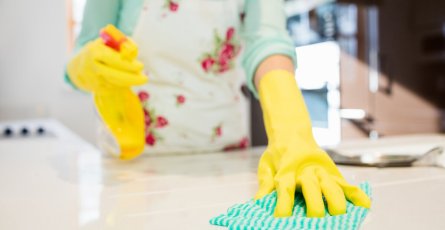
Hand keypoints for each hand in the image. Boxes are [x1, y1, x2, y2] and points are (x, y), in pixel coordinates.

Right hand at [67, 34, 146, 91]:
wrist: (81, 67)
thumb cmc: (101, 50)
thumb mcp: (109, 42)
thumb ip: (123, 43)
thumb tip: (134, 50)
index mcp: (94, 52)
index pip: (112, 59)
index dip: (127, 64)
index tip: (141, 66)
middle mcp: (93, 67)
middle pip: (114, 75)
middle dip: (131, 78)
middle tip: (145, 78)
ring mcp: (94, 80)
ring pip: (116, 83)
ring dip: (130, 81)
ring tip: (140, 78)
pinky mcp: (98, 89)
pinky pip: (115, 87)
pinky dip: (124, 84)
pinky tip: (128, 80)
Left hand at [256, 70, 370, 216]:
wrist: (292, 135)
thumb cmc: (278, 155)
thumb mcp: (266, 167)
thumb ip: (264, 185)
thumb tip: (258, 203)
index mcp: (287, 171)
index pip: (285, 190)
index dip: (283, 207)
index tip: (282, 219)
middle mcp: (307, 172)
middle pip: (313, 191)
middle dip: (314, 209)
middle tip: (313, 221)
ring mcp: (323, 173)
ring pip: (333, 189)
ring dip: (336, 205)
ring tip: (337, 218)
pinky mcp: (334, 174)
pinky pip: (349, 185)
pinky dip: (358, 196)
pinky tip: (363, 208)